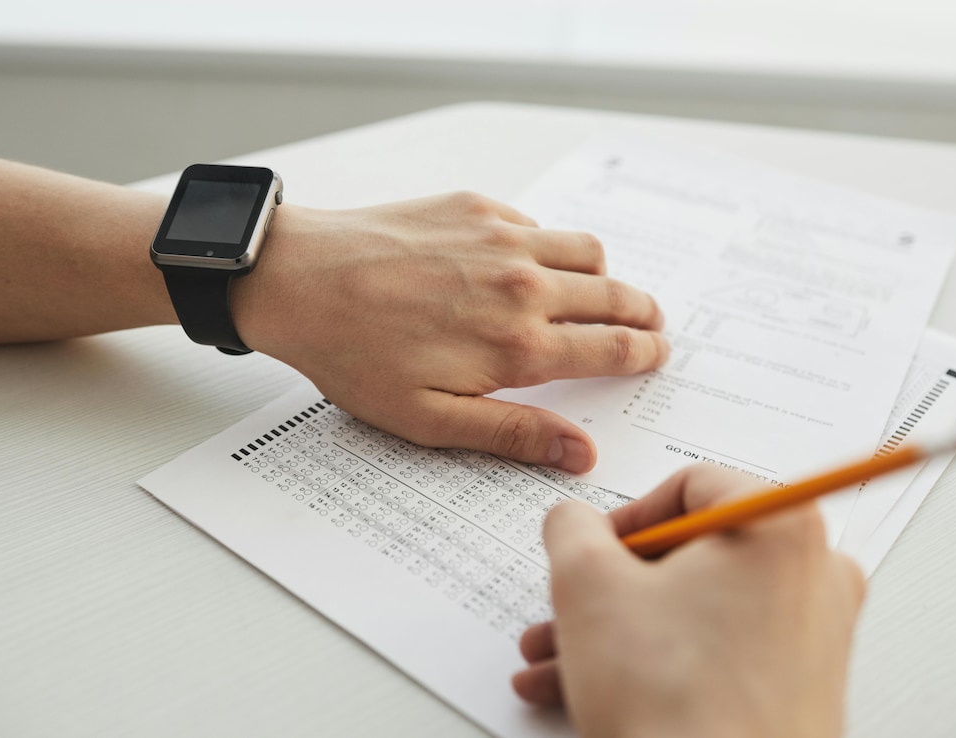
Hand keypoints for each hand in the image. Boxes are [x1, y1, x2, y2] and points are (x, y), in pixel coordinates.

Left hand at [231, 192, 666, 471]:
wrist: (298, 280)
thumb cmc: (354, 356)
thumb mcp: (430, 420)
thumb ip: (514, 434)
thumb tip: (582, 454)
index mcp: (518, 346)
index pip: (612, 348)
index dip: (644, 353)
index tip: (657, 353)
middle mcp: (524, 285)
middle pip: (614, 294)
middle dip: (642, 312)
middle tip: (650, 322)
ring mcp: (502, 238)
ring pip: (587, 249)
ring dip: (606, 273)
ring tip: (603, 290)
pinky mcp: (475, 207)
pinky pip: (537, 223)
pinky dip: (550, 244)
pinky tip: (531, 263)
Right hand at [512, 465, 865, 737]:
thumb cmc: (676, 703)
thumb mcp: (587, 586)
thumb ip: (570, 529)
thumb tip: (574, 521)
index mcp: (780, 526)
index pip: (694, 484)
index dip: (627, 515)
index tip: (594, 546)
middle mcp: (814, 575)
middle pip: (694, 555)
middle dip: (612, 586)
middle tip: (570, 607)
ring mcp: (814, 637)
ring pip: (696, 610)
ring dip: (620, 629)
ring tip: (558, 659)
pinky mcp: (800, 690)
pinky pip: (717, 654)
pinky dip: (656, 662)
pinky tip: (590, 688)